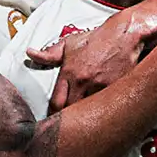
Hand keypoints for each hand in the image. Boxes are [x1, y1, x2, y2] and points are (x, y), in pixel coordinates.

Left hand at [27, 15, 144, 113]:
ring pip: (89, 112)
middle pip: (71, 111)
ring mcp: (101, 86)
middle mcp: (83, 81)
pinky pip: (106, 106)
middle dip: (69, 118)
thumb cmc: (98, 39)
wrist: (125, 34)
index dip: (53, 114)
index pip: (56, 102)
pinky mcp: (117, 89)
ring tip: (85, 119)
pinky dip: (103, 110)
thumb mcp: (70, 43)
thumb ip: (50, 53)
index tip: (54, 116)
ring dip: (87, 116)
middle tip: (68, 122)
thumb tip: (31, 54)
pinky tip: (102, 111)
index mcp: (69, 72)